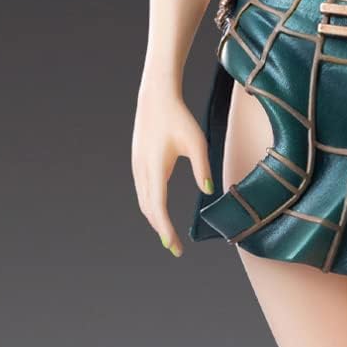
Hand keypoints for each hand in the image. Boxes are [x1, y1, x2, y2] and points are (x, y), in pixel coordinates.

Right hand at [132, 86, 211, 257]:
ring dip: (155, 220)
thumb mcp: (197, 142)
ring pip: (143, 201)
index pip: (159, 206)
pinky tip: (160, 212)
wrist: (156, 98)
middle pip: (149, 209)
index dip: (165, 229)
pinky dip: (150, 207)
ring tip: (168, 235)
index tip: (174, 246)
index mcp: (155, 167)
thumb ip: (203, 168)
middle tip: (175, 248)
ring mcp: (137, 166)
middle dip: (161, 230)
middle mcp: (142, 170)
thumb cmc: (179, 119)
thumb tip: (209, 191)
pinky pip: (142, 191)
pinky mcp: (137, 162)